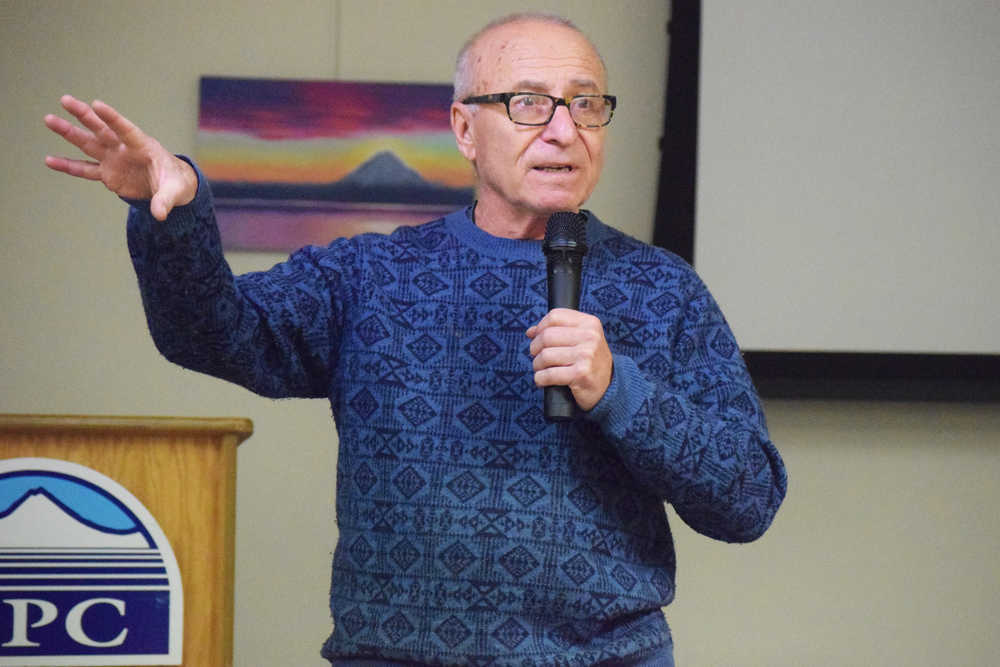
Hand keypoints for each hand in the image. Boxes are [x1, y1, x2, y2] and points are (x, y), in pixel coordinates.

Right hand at [44, 95, 196, 220]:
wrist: (171, 187)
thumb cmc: (176, 183)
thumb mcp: (175, 191)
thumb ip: (165, 200)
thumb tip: (159, 214)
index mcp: (143, 146)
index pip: (126, 129)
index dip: (112, 118)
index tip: (96, 104)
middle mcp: (124, 148)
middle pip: (101, 129)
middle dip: (84, 115)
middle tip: (65, 100)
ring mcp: (113, 159)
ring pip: (88, 143)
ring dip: (69, 132)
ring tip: (49, 119)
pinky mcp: (107, 173)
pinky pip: (84, 170)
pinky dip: (68, 166)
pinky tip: (49, 161)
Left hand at [526, 308, 613, 411]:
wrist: (609, 387)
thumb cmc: (590, 361)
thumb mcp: (582, 339)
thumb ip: (558, 331)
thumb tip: (531, 331)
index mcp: (589, 323)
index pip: (554, 316)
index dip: (540, 327)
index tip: (537, 337)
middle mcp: (590, 337)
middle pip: (546, 336)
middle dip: (535, 348)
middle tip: (538, 357)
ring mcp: (586, 355)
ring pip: (545, 355)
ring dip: (537, 365)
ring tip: (542, 370)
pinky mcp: (580, 374)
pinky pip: (548, 374)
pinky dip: (540, 379)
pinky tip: (543, 380)